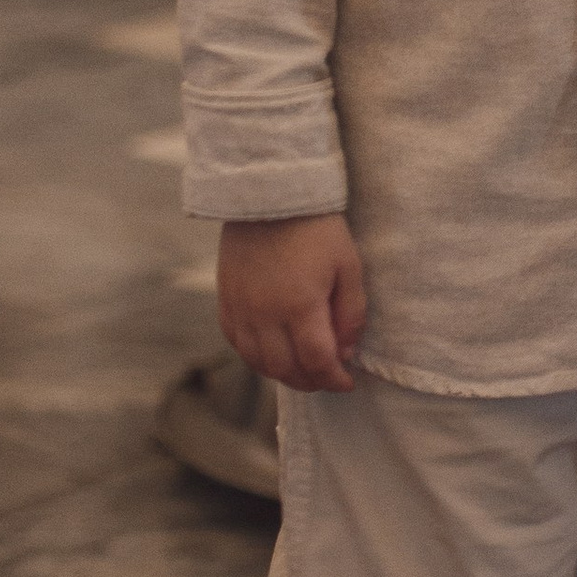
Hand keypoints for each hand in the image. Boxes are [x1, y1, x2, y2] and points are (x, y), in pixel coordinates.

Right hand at [218, 213, 366, 391]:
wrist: (270, 194)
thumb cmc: (317, 228)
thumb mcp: (348, 265)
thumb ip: (351, 313)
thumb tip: (347, 351)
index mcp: (299, 305)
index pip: (316, 361)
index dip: (334, 379)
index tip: (347, 382)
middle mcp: (264, 314)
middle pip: (285, 369)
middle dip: (310, 382)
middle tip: (327, 379)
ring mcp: (240, 308)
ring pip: (257, 362)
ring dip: (282, 374)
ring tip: (303, 370)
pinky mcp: (225, 300)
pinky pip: (236, 343)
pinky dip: (255, 357)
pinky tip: (273, 354)